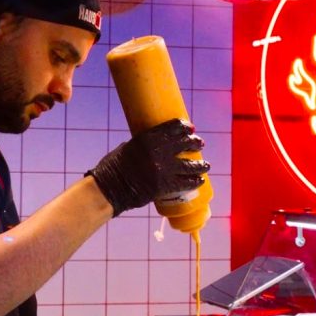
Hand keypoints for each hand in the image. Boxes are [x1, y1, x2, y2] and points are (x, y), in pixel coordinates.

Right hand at [87, 118, 209, 216]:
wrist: (109, 188)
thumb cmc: (113, 168)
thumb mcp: (127, 148)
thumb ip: (143, 145)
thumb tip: (154, 144)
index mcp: (147, 138)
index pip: (172, 127)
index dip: (184, 126)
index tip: (191, 127)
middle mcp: (157, 150)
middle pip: (184, 143)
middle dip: (194, 142)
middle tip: (200, 143)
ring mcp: (162, 168)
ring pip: (189, 164)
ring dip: (200, 165)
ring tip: (206, 165)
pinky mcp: (164, 185)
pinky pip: (185, 182)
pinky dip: (194, 181)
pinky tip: (200, 180)